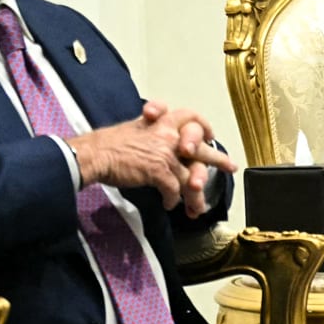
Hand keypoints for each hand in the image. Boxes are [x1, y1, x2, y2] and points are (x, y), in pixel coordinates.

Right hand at [71, 101, 236, 215]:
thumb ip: (152, 135)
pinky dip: (172, 200)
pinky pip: (174, 189)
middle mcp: (167, 135)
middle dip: (217, 159)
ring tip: (198, 207)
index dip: (202, 125)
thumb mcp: (134, 130)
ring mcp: (165, 153)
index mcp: (161, 122)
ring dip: (194, 195)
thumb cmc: (107, 145)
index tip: (210, 135)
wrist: (93, 154)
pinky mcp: (158, 170)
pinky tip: (170, 205)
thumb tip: (158, 147)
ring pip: (189, 176)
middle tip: (231, 167)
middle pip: (200, 148)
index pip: (189, 116)